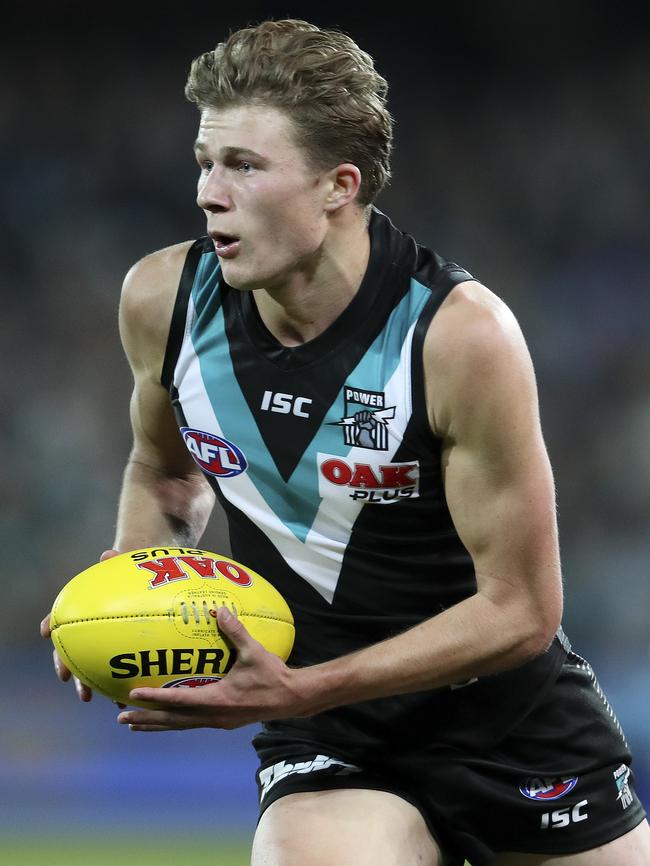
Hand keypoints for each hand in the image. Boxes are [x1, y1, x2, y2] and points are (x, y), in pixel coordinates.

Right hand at [41, 549, 120, 703]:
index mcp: (85, 608)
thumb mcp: (128, 565)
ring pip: (91, 666)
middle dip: (65, 664)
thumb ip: (117, 561)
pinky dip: (117, 685)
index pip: (61, 615)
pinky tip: (123, 699)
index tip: (45, 631)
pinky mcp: (123, 653)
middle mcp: (89, 628)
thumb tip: (107, 554)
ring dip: (88, 683)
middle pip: (70, 648)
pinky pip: (117, 672)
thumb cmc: (133, 573)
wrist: (151, 581)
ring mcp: (104, 642)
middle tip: (65, 677)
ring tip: (92, 698)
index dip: (51, 623)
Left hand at [117, 606, 304, 730]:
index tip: (133, 694)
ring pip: (180, 726)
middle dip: (146, 718)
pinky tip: (166, 718)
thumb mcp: (254, 652)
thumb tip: (220, 610)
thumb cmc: (272, 676)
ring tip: (134, 723)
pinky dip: (174, 722)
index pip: (179, 701)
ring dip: (156, 724)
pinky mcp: (222, 721)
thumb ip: (236, 631)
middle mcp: (213, 716)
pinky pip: (191, 723)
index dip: (155, 698)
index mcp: (217, 701)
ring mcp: (217, 721)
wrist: (291, 699)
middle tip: (121, 717)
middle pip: (172, 721)